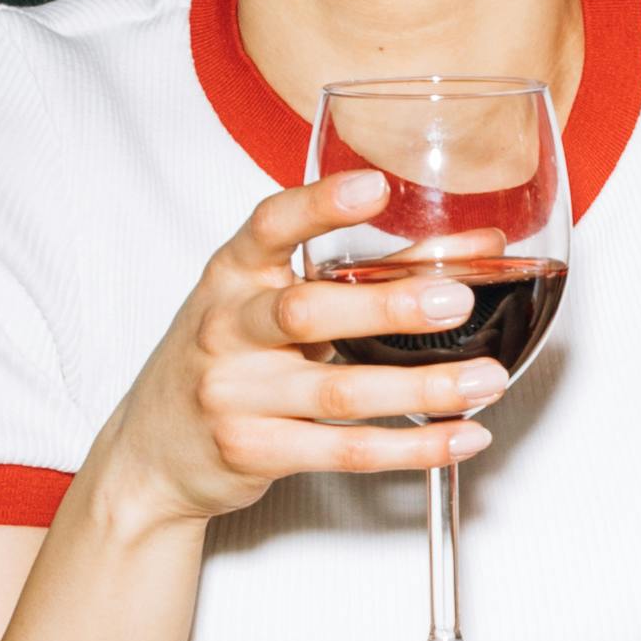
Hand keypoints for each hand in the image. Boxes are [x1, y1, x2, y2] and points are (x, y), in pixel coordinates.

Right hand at [98, 173, 504, 526]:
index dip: (320, 205)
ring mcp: (236, 395)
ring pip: (340, 392)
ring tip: (487, 379)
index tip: (374, 187)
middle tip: (454, 301)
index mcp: (232, 274)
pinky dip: (414, 447)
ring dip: (423, 387)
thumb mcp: (271, 302)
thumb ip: (364, 272)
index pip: (269, 226)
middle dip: (386, 305)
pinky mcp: (254, 452)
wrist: (153, 454)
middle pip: (305, 312)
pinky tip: (462, 437)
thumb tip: (475, 246)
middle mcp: (227, 329)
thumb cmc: (229, 360)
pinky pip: (346, 452)